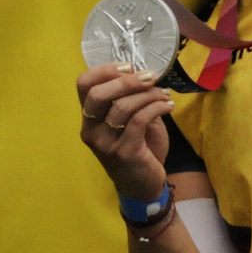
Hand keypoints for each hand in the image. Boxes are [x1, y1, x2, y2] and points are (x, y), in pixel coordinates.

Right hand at [77, 63, 173, 201]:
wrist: (143, 186)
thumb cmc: (137, 149)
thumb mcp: (129, 121)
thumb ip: (129, 99)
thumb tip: (144, 73)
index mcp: (89, 118)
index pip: (83, 85)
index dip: (104, 70)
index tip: (129, 67)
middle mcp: (91, 130)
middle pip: (98, 94)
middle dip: (126, 81)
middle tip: (150, 76)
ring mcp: (106, 143)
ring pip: (122, 106)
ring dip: (148, 94)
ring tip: (164, 94)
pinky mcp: (125, 152)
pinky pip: (139, 120)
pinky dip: (156, 107)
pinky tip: (168, 106)